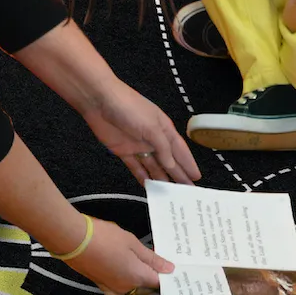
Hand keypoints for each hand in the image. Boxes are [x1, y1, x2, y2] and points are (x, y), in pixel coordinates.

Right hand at [66, 219, 172, 294]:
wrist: (72, 239)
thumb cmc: (104, 237)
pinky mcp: (100, 285)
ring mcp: (111, 288)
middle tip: (154, 260)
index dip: (166, 275)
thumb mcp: (132, 242)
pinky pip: (117, 293)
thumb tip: (169, 269)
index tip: (171, 266)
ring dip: (138, 282)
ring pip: (132, 292)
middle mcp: (126, 288)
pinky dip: (122, 288)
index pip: (159, 283)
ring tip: (138, 264)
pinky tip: (122, 271)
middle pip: (146, 288)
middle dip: (152, 277)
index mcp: (137, 277)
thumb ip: (151, 258)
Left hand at [80, 78, 200, 184]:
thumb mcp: (152, 127)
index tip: (196, 177)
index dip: (188, 163)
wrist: (99, 100)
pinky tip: (149, 186)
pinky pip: (135, 167)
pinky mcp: (123, 150)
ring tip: (170, 194)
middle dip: (178, 175)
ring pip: (153, 166)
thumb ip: (163, 147)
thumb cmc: (129, 107)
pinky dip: (142, 176)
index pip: (180, 150)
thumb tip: (172, 164)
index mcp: (164, 129)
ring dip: (161, 178)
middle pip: (168, 160)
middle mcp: (153, 139)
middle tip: (186, 191)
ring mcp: (138, 146)